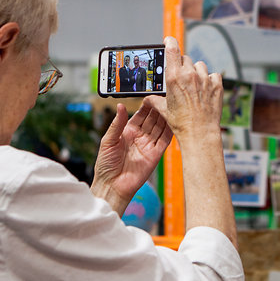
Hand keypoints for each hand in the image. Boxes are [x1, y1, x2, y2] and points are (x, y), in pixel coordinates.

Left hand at [91, 97, 171, 214]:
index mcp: (128, 132)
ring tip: (171, 105)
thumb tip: (120, 106)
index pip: (141, 115)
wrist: (111, 185)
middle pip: (153, 119)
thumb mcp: (108, 140)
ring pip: (161, 128)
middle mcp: (140, 137)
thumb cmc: (105, 165)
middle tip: (165, 97)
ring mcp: (149, 146)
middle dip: (159, 108)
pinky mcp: (155, 155)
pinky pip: (165, 141)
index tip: (152, 95)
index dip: (147, 105)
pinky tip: (174, 121)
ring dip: (166, 117)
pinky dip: (170, 131)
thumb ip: (117, 123)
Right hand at [162, 36, 222, 139]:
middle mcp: (190, 75)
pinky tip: (206, 89)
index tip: (168, 40)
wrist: (199, 133)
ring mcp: (205, 79)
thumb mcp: (164, 110)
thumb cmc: (181, 123)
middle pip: (185, 59)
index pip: (172, 49)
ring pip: (199, 66)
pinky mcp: (217, 85)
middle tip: (181, 79)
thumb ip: (155, 100)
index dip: (169, 42)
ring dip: (196, 72)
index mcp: (174, 77)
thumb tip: (148, 98)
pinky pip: (213, 75)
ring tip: (194, 86)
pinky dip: (210, 80)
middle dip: (182, 66)